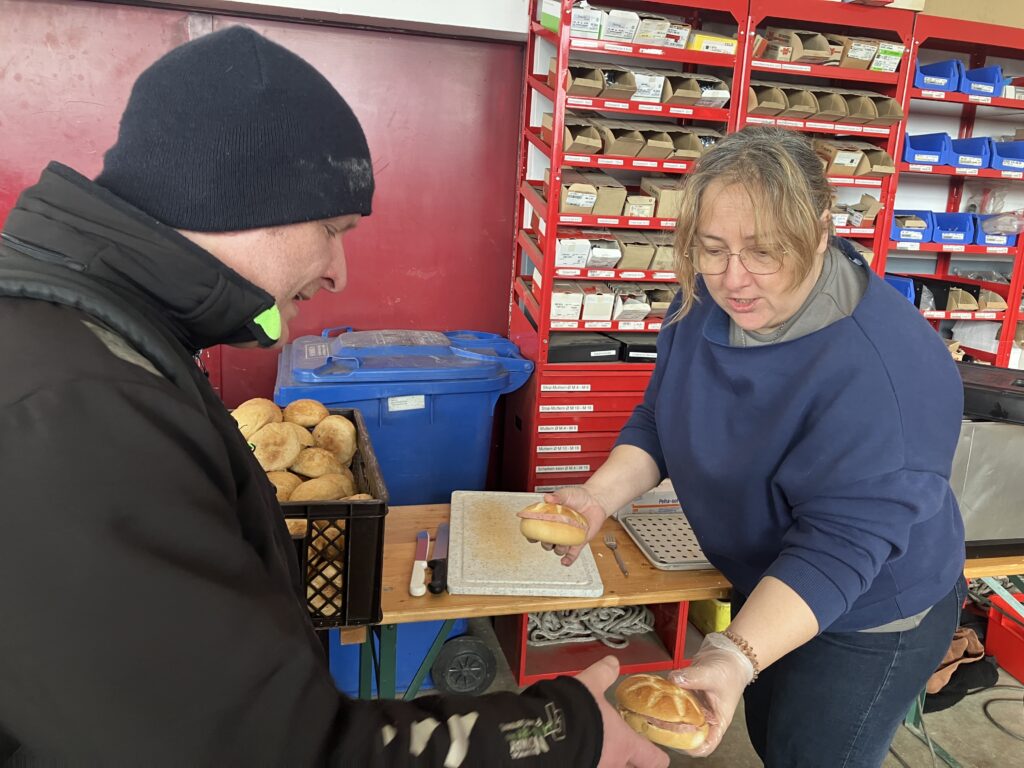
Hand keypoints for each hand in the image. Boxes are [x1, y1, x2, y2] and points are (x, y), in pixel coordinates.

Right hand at [538, 486, 609, 565]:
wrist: (595, 500)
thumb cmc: (578, 496)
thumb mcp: (566, 494)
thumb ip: (557, 496)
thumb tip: (547, 498)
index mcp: (549, 519)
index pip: (536, 529)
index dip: (531, 534)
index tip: (530, 534)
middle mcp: (557, 530)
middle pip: (546, 543)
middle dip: (546, 544)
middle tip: (549, 537)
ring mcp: (567, 537)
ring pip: (558, 549)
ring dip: (558, 549)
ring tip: (562, 542)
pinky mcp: (578, 542)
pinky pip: (572, 554)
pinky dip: (568, 560)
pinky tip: (565, 562)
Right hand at [577, 656, 669, 767]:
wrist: (543, 733)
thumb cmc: (575, 711)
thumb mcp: (590, 686)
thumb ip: (603, 675)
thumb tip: (612, 662)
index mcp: (624, 744)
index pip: (653, 759)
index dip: (657, 756)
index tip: (657, 754)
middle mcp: (612, 765)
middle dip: (629, 762)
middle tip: (624, 752)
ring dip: (605, 761)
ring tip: (595, 749)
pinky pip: (586, 766)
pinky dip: (584, 760)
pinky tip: (574, 752)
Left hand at [667, 633, 754, 757]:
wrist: (727, 653)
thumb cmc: (730, 670)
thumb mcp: (713, 675)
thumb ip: (694, 678)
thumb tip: (675, 679)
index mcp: (717, 721)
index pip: (705, 744)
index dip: (691, 747)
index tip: (676, 740)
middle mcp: (705, 717)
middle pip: (687, 733)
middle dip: (671, 730)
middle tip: (656, 722)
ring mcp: (695, 706)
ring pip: (678, 716)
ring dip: (665, 714)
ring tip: (651, 709)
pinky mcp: (687, 694)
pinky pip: (674, 700)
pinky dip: (665, 698)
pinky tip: (655, 694)